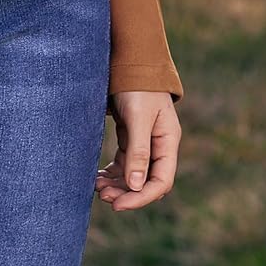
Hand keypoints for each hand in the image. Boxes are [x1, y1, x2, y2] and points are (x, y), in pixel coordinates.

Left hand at [95, 90, 180, 210]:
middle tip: (103, 197)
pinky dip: (112, 172)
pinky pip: (123, 162)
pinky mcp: (130, 136)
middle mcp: (159, 145)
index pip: (161, 181)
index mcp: (168, 141)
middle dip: (126, 193)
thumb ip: (139, 151)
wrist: (129, 60)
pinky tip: (98, 177)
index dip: (141, 197)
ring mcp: (144, 141)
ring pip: (133, 174)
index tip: (118, 205)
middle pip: (147, 181)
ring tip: (97, 188)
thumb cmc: (137, 86)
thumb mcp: (139, 117)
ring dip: (117, 184)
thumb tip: (136, 186)